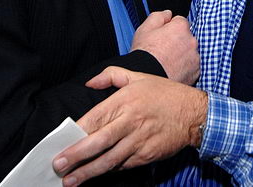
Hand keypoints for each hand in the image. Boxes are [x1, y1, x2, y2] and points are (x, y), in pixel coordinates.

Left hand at [53, 67, 207, 185]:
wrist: (194, 113)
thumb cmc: (165, 94)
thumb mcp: (139, 76)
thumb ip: (111, 75)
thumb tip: (89, 82)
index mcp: (125, 101)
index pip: (95, 118)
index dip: (76, 132)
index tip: (60, 142)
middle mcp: (131, 121)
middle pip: (99, 141)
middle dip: (76, 155)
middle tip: (58, 165)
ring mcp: (139, 140)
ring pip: (109, 159)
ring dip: (88, 171)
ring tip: (70, 180)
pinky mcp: (147, 155)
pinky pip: (124, 165)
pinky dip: (109, 171)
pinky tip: (96, 176)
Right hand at [131, 10, 198, 84]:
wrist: (147, 78)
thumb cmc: (144, 55)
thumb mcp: (145, 29)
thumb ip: (158, 16)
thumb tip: (168, 14)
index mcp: (180, 28)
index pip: (180, 21)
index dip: (169, 28)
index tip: (162, 37)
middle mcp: (191, 41)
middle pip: (186, 37)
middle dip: (177, 42)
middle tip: (163, 51)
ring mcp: (195, 57)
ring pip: (189, 52)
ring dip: (182, 55)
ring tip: (167, 62)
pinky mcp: (196, 72)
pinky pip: (192, 67)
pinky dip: (185, 68)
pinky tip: (172, 70)